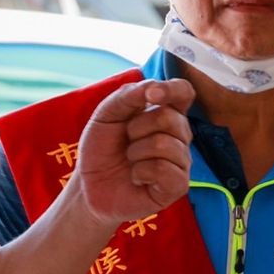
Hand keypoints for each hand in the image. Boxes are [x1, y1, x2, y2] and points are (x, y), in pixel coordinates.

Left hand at [72, 79, 194, 228]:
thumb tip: (154, 88)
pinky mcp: (177, 186)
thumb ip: (128, 95)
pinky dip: (141, 172)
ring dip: (136, 152)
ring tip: (130, 161)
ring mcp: (180, 161)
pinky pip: (165, 170)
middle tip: (126, 140)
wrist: (89, 184)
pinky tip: (137, 177)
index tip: (152, 95)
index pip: (183, 91)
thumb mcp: (106, 114)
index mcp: (165, 111)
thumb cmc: (102, 147)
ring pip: (166, 145)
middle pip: (170, 118)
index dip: (172, 89)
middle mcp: (178, 135)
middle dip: (137, 128)